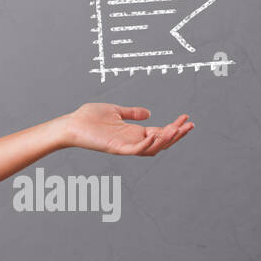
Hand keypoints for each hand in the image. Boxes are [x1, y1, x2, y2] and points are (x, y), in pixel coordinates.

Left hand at [60, 104, 193, 155]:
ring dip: (166, 140)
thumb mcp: (115, 111)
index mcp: (133, 132)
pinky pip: (136, 150)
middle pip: (161, 142)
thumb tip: (148, 112)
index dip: (174, 127)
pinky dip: (148, 145)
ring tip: (177, 130)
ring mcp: (125, 146)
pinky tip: (157, 134)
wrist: (71, 124)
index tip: (186, 118)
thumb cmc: (89, 118)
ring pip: (152, 148)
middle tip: (189, 125)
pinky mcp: (116, 148)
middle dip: (177, 135)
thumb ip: (132, 113)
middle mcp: (132, 141)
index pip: (160, 132)